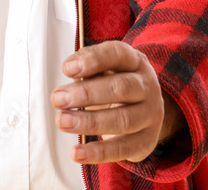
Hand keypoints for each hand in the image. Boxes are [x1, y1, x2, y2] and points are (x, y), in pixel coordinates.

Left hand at [51, 40, 183, 163]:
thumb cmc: (113, 84)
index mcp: (134, 62)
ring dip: (89, 122)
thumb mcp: (103, 69)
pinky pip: (122, 148)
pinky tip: (76, 153)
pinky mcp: (146, 141)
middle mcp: (147, 86)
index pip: (117, 54)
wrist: (143, 109)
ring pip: (122, 120)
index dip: (93, 60)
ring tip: (62, 121)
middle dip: (86, 94)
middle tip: (58, 99)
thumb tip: (67, 78)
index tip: (67, 68)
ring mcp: (150, 114)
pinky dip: (98, 152)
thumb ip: (86, 70)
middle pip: (120, 88)